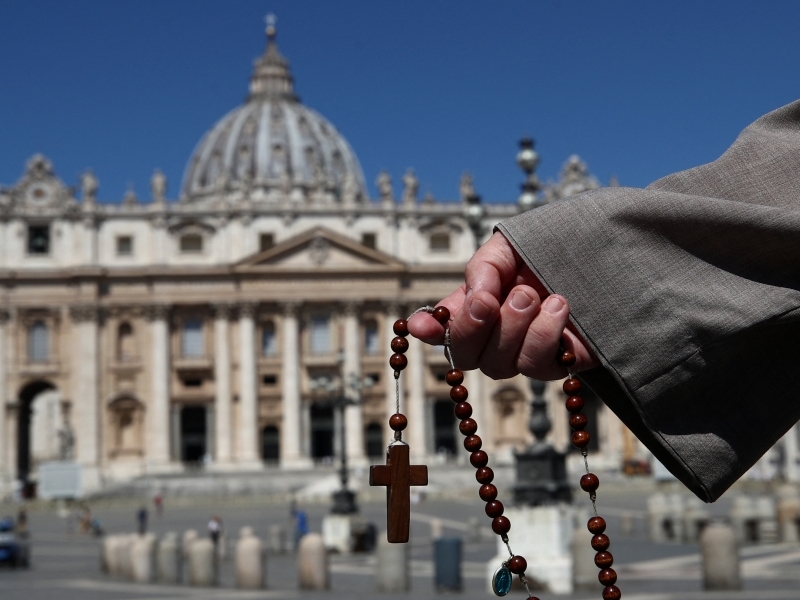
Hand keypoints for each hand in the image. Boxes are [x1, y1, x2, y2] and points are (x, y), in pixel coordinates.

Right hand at [408, 231, 598, 379]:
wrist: (606, 249)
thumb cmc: (553, 247)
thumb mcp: (510, 246)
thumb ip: (483, 268)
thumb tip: (466, 300)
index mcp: (478, 305)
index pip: (443, 327)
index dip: (428, 330)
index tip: (421, 325)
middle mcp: (497, 334)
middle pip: (464, 356)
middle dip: (472, 329)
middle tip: (493, 299)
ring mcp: (526, 352)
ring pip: (499, 365)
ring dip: (512, 328)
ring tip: (533, 294)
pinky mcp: (560, 363)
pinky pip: (538, 367)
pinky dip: (543, 336)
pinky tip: (557, 306)